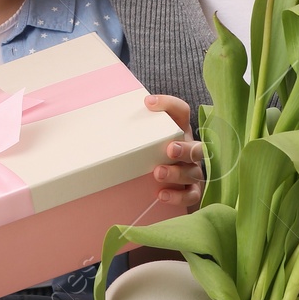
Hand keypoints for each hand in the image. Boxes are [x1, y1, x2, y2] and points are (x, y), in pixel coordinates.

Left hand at [145, 93, 202, 207]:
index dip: (168, 104)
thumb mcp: (144, 138)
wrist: (154, 182)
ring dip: (176, 173)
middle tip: (170, 149)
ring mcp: (192, 171)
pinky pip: (191, 195)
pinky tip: (161, 194)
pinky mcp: (191, 191)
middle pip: (196, 147)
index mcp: (179, 131)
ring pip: (193, 172)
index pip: (180, 111)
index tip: (148, 103)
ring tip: (158, 173)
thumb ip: (134, 128)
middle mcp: (189, 149)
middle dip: (184, 149)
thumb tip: (102, 121)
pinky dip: (178, 196)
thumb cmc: (149, 153)